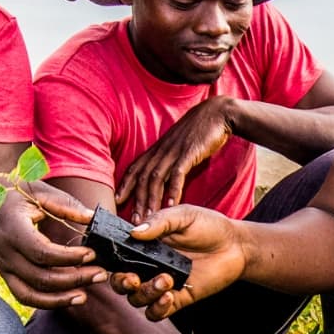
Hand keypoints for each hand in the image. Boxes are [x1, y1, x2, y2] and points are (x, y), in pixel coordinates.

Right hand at [0, 183, 104, 308]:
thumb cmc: (7, 195)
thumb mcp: (34, 189)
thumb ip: (64, 204)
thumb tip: (93, 218)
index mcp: (12, 228)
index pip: (41, 252)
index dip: (68, 257)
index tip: (91, 253)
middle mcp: (6, 253)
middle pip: (41, 278)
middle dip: (75, 279)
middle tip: (100, 273)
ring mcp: (5, 268)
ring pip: (33, 295)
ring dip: (63, 298)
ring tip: (88, 292)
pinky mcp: (7, 277)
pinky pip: (27, 298)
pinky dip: (50, 303)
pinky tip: (72, 297)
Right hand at [111, 205, 247, 320]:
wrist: (236, 245)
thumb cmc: (208, 226)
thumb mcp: (183, 216)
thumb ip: (160, 222)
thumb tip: (134, 232)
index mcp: (144, 246)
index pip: (117, 256)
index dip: (105, 260)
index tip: (105, 260)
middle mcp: (148, 267)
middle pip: (120, 283)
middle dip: (121, 283)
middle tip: (132, 279)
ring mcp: (162, 285)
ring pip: (137, 299)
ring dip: (145, 293)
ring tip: (165, 280)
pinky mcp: (177, 299)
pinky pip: (157, 312)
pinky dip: (157, 308)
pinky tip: (168, 296)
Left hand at [116, 98, 232, 219]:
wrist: (216, 113)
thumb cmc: (197, 132)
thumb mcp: (176, 145)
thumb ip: (167, 160)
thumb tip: (161, 177)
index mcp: (156, 150)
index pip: (134, 168)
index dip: (124, 185)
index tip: (116, 201)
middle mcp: (161, 151)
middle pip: (142, 178)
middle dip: (136, 200)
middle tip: (133, 221)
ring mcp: (173, 152)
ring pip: (156, 179)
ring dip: (151, 200)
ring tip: (149, 218)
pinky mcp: (188, 153)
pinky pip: (177, 175)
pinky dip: (173, 191)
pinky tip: (171, 207)